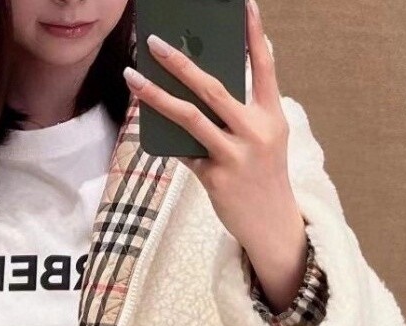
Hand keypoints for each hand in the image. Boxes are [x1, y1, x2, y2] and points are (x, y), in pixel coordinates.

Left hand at [124, 0, 308, 308]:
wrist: (272, 224)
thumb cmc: (262, 175)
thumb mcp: (264, 139)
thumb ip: (241, 112)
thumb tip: (200, 85)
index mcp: (272, 115)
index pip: (264, 66)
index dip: (253, 33)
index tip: (244, 3)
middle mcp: (255, 131)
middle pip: (213, 87)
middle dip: (181, 62)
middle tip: (154, 41)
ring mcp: (234, 155)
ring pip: (189, 117)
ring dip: (156, 95)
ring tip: (133, 77)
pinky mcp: (215, 178)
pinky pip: (182, 150)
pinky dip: (164, 137)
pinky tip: (145, 121)